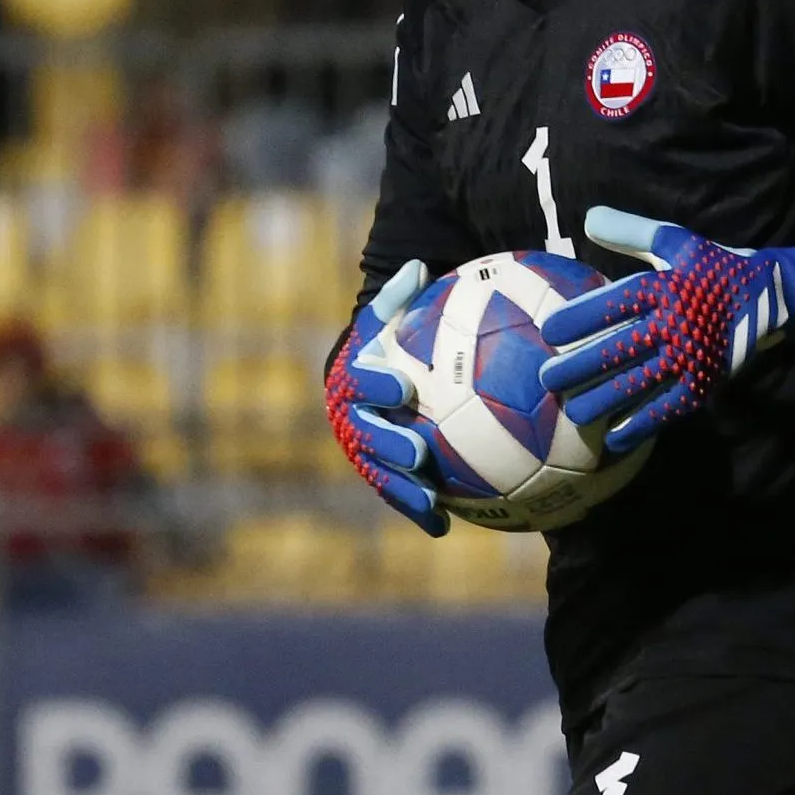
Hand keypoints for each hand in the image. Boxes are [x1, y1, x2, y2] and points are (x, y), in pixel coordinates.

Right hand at [324, 260, 449, 536]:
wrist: (378, 375)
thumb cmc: (393, 340)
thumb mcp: (393, 316)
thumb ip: (400, 297)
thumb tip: (417, 267)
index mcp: (351, 377)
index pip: (358, 380)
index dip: (377, 385)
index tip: (403, 387)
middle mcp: (350, 417)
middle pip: (363, 435)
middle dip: (387, 445)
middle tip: (418, 451)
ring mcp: (362, 450)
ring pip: (377, 472)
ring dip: (402, 488)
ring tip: (430, 498)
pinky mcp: (379, 475)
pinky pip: (396, 495)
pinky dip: (417, 510)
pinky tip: (444, 527)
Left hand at [538, 208, 794, 452]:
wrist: (773, 296)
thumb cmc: (713, 268)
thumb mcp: (678, 242)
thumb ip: (632, 231)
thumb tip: (588, 219)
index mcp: (666, 286)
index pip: (615, 303)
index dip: (579, 318)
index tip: (548, 333)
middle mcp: (676, 322)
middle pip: (619, 349)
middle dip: (579, 367)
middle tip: (546, 380)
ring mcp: (692, 356)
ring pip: (641, 383)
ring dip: (604, 401)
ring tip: (573, 413)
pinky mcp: (707, 381)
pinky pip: (670, 407)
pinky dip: (642, 425)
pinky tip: (614, 439)